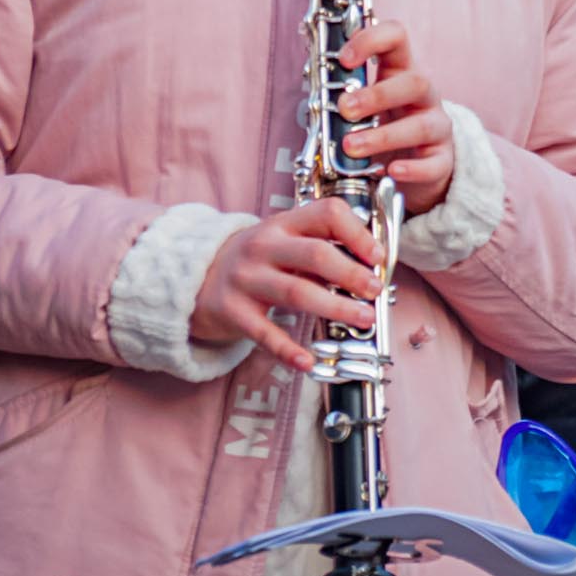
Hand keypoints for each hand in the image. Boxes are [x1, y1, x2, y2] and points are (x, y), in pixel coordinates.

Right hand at [189, 201, 382, 371]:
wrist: (196, 277)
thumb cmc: (258, 259)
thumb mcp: (284, 241)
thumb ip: (321, 248)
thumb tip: (371, 268)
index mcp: (284, 224)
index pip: (327, 213)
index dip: (358, 233)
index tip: (378, 256)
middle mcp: (264, 247)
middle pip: (316, 254)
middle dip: (352, 274)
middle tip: (375, 290)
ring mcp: (246, 279)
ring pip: (297, 293)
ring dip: (336, 308)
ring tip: (364, 319)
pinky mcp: (233, 311)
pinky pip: (265, 333)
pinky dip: (288, 350)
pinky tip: (309, 361)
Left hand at [333, 18, 455, 211]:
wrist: (413, 167)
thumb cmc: (381, 126)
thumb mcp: (364, 104)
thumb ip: (343, 93)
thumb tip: (315, 88)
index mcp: (401, 71)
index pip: (397, 38)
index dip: (372, 40)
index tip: (344, 59)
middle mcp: (424, 96)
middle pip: (416, 81)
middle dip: (377, 95)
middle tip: (345, 109)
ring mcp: (436, 127)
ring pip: (422, 125)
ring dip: (384, 135)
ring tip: (352, 147)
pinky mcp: (442, 160)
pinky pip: (434, 164)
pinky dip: (413, 168)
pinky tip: (392, 171)